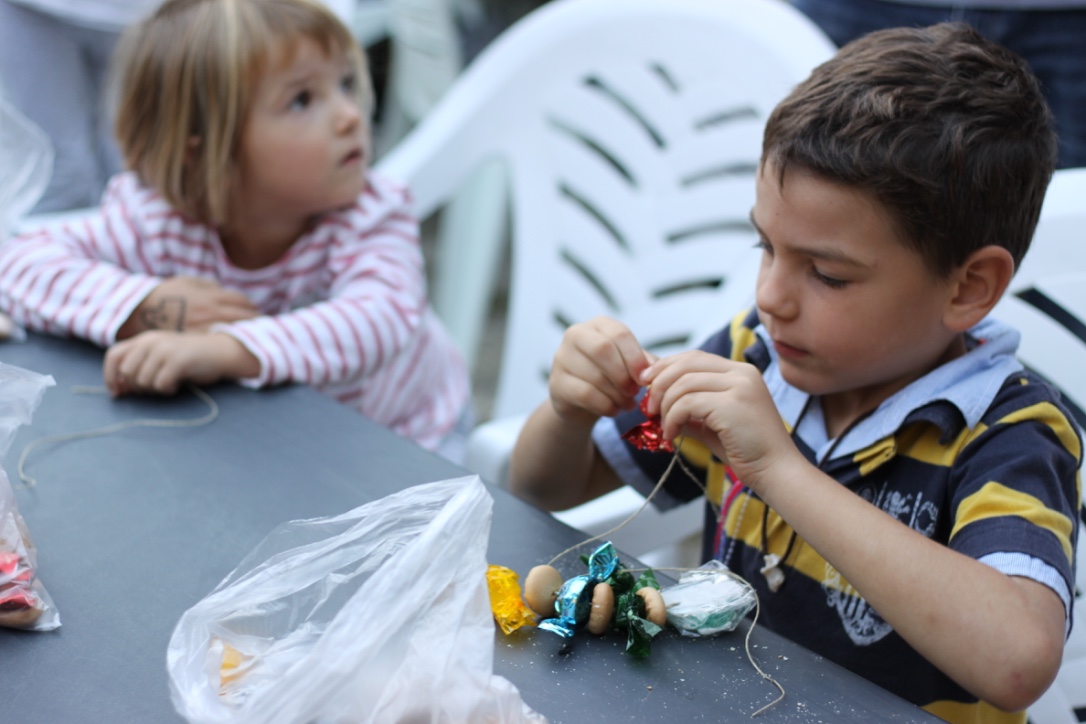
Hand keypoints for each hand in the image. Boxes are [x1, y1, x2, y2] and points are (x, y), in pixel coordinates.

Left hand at [103, 331, 259, 395]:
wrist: (221, 352)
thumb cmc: (190, 359)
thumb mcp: (161, 360)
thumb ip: (139, 369)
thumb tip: (117, 390)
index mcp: (144, 339)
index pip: (113, 356)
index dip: (109, 376)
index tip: (117, 392)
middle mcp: (151, 341)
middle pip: (127, 372)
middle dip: (137, 386)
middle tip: (155, 387)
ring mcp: (165, 349)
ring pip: (143, 380)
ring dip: (155, 389)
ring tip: (169, 384)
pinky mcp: (178, 360)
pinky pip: (161, 384)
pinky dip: (168, 390)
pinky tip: (177, 385)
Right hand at [117, 277, 258, 338]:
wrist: (142, 312)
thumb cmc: (167, 295)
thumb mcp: (189, 282)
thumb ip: (209, 286)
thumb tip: (225, 291)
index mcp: (211, 296)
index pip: (242, 302)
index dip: (251, 307)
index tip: (255, 311)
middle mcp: (211, 313)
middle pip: (244, 317)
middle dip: (255, 320)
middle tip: (263, 325)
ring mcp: (205, 329)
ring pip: (235, 331)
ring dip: (247, 331)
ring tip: (253, 335)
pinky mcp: (197, 341)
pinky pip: (220, 342)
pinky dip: (229, 341)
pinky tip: (234, 343)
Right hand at [547, 317, 653, 426]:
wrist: (580, 400)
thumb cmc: (610, 375)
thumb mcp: (628, 364)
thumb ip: (643, 362)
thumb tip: (653, 369)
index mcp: (598, 325)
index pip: (619, 333)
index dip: (635, 357)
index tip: (645, 378)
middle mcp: (576, 335)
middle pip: (603, 350)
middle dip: (623, 375)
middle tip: (635, 391)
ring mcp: (562, 358)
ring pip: (595, 376)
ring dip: (618, 395)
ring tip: (628, 404)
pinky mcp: (556, 383)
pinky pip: (585, 394)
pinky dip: (606, 406)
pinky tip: (615, 410)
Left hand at [641, 350, 799, 491]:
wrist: (776, 472)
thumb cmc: (746, 451)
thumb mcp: (713, 423)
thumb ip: (691, 408)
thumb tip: (658, 401)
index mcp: (741, 372)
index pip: (694, 357)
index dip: (666, 367)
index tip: (647, 384)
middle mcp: (742, 372)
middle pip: (686, 363)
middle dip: (659, 383)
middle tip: (650, 407)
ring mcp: (739, 386)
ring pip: (683, 384)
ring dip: (666, 407)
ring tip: (665, 428)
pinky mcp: (732, 404)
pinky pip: (687, 403)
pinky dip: (673, 419)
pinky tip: (673, 435)